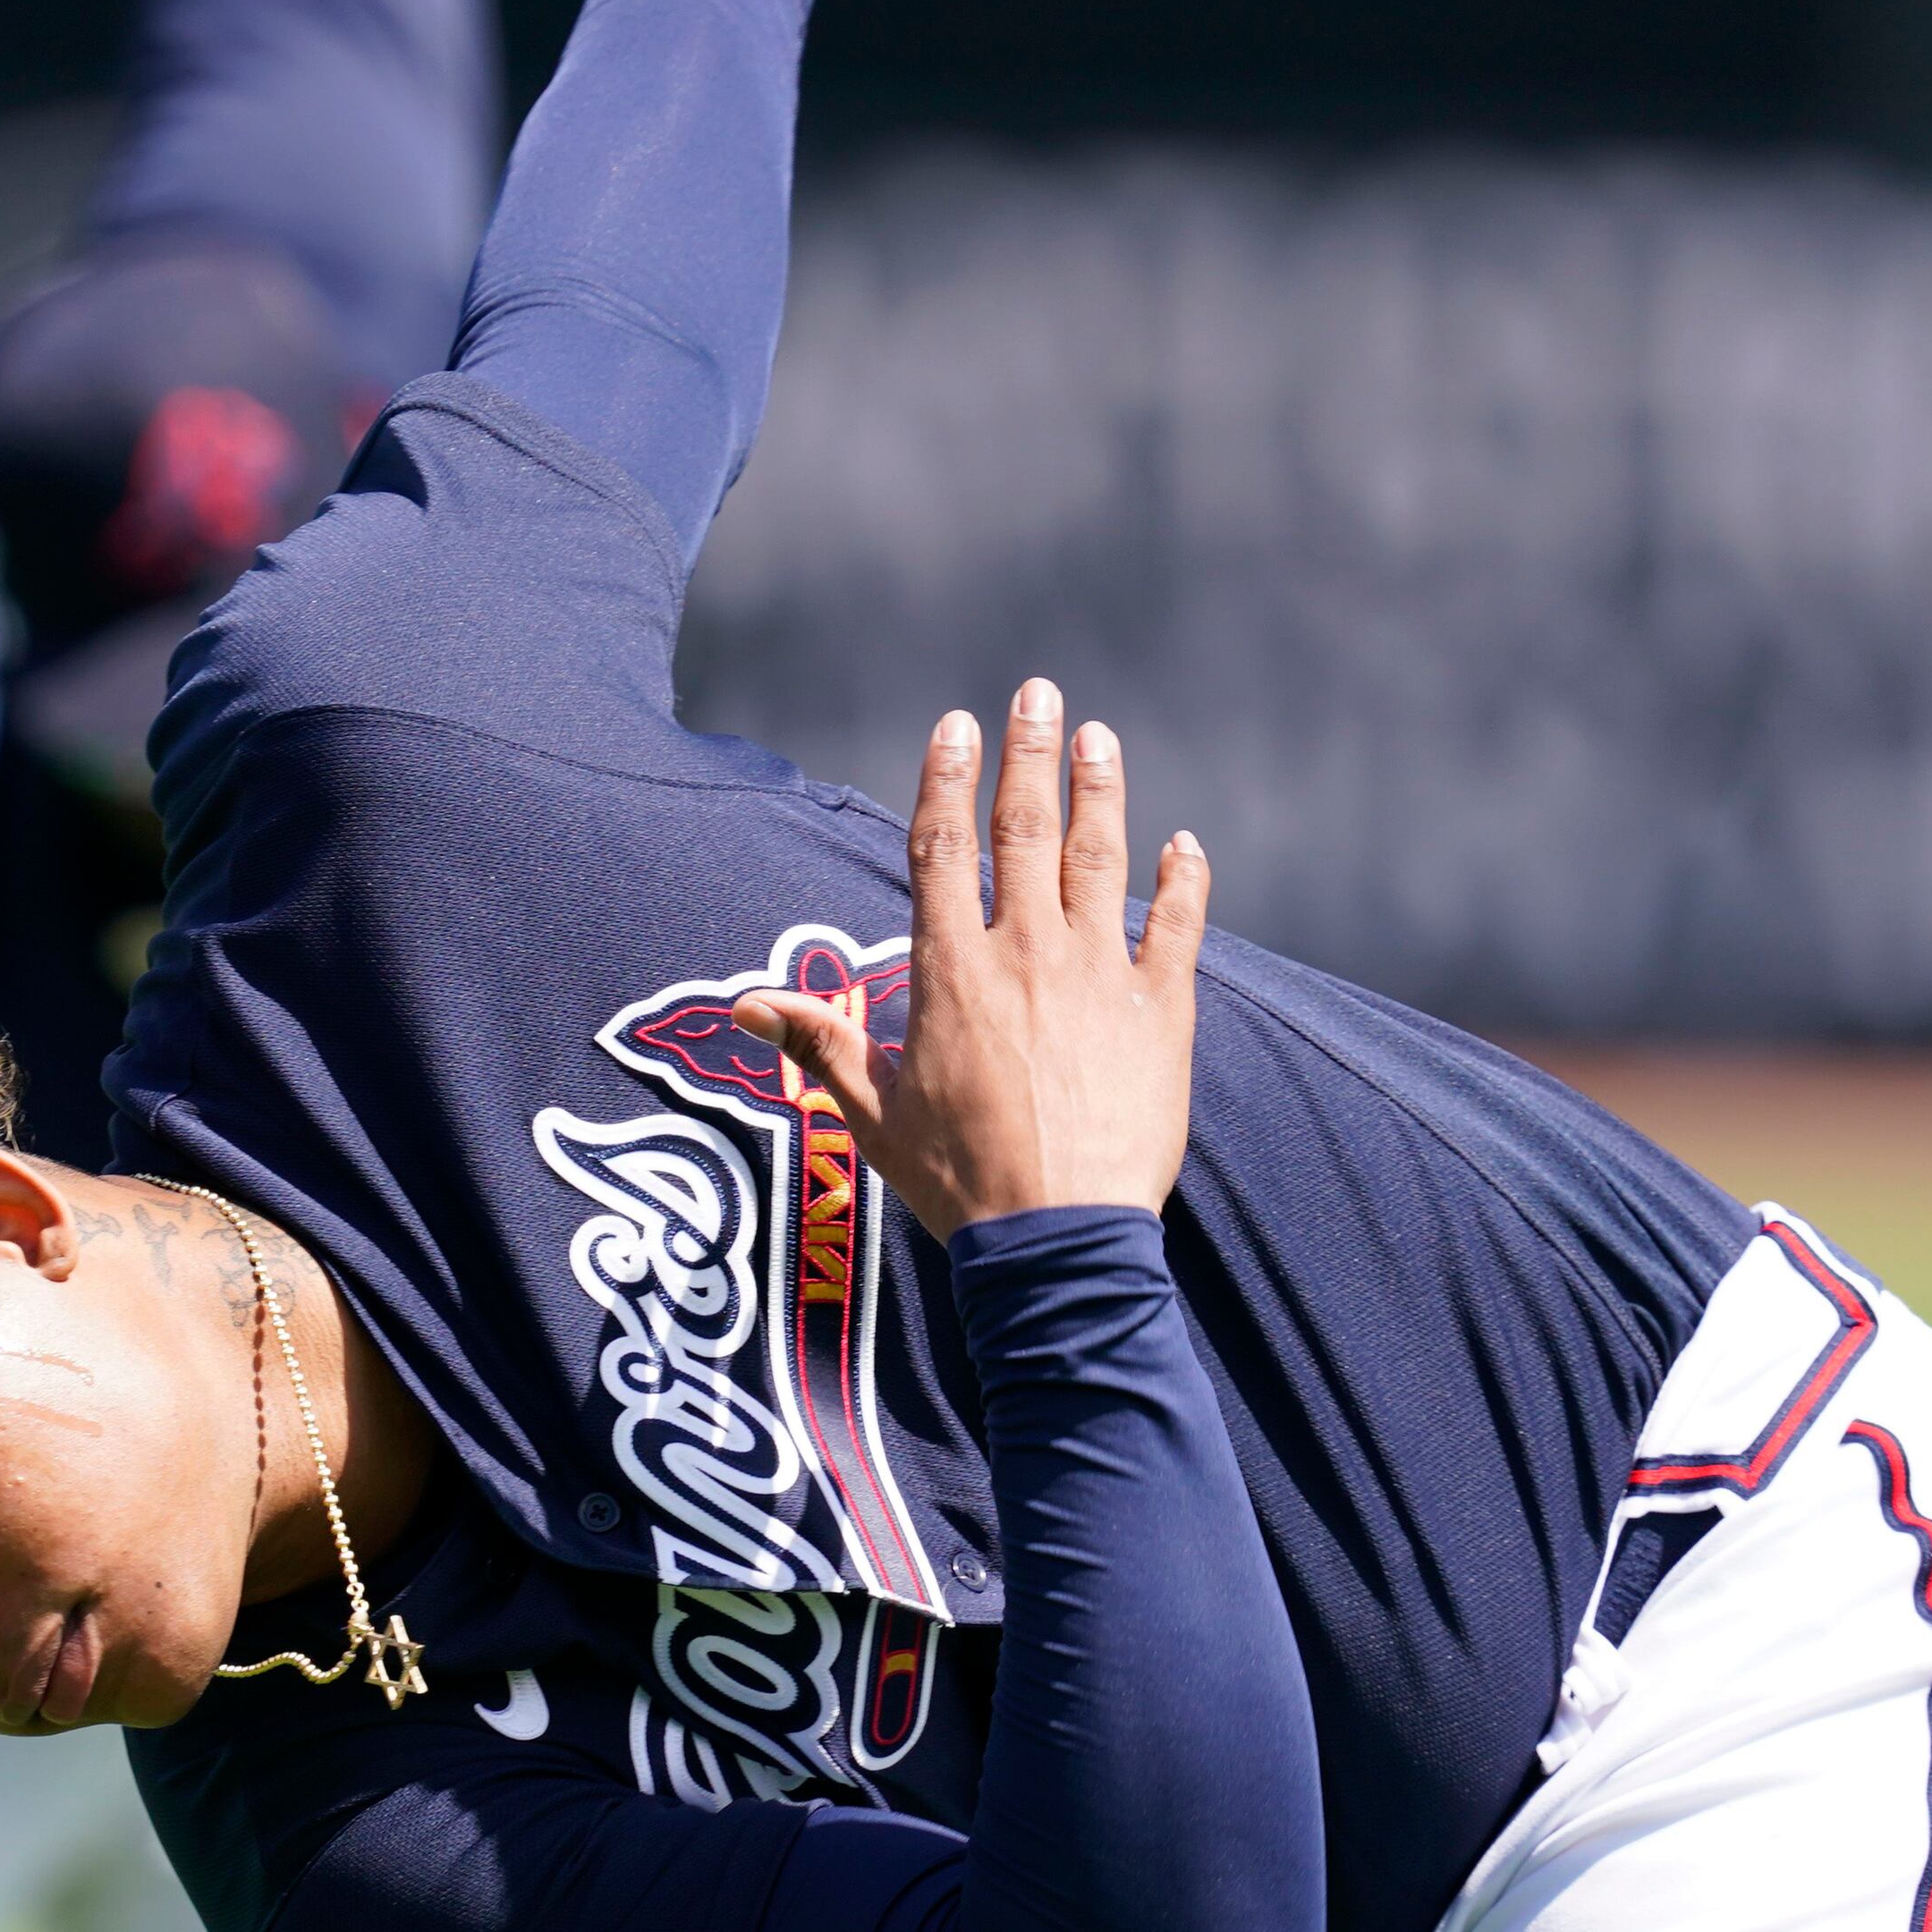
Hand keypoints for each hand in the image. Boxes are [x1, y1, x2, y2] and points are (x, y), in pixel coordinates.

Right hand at [742, 678, 1206, 1237]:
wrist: (1060, 1237)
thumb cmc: (959, 1183)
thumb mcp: (874, 1114)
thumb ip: (821, 1043)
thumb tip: (744, 1004)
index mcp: (953, 971)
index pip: (944, 847)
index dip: (948, 778)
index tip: (958, 723)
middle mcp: (1028, 954)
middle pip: (1026, 830)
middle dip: (1030, 754)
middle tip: (1039, 694)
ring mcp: (1102, 976)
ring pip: (1102, 860)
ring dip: (1101, 792)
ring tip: (1099, 738)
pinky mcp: (1163, 1011)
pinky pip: (1178, 927)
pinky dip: (1185, 881)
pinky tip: (1187, 842)